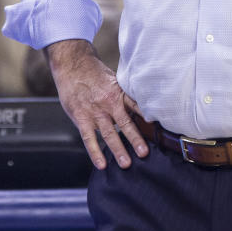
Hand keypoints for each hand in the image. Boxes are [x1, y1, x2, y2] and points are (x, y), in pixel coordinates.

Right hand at [46, 39, 148, 168]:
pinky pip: (89, 138)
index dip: (147, 117)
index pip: (136, 106)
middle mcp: (109, 103)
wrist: (73, 66)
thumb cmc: (95, 74)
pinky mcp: (81, 118)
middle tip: (144, 154)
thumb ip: (124, 95)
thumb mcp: (114, 80)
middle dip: (135, 140)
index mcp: (119, 93)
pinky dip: (95, 152)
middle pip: (125, 124)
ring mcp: (95, 112)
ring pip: (108, 134)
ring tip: (126, 163)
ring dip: (118, 149)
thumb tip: (140, 108)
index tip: (157, 128)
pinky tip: (101, 164)